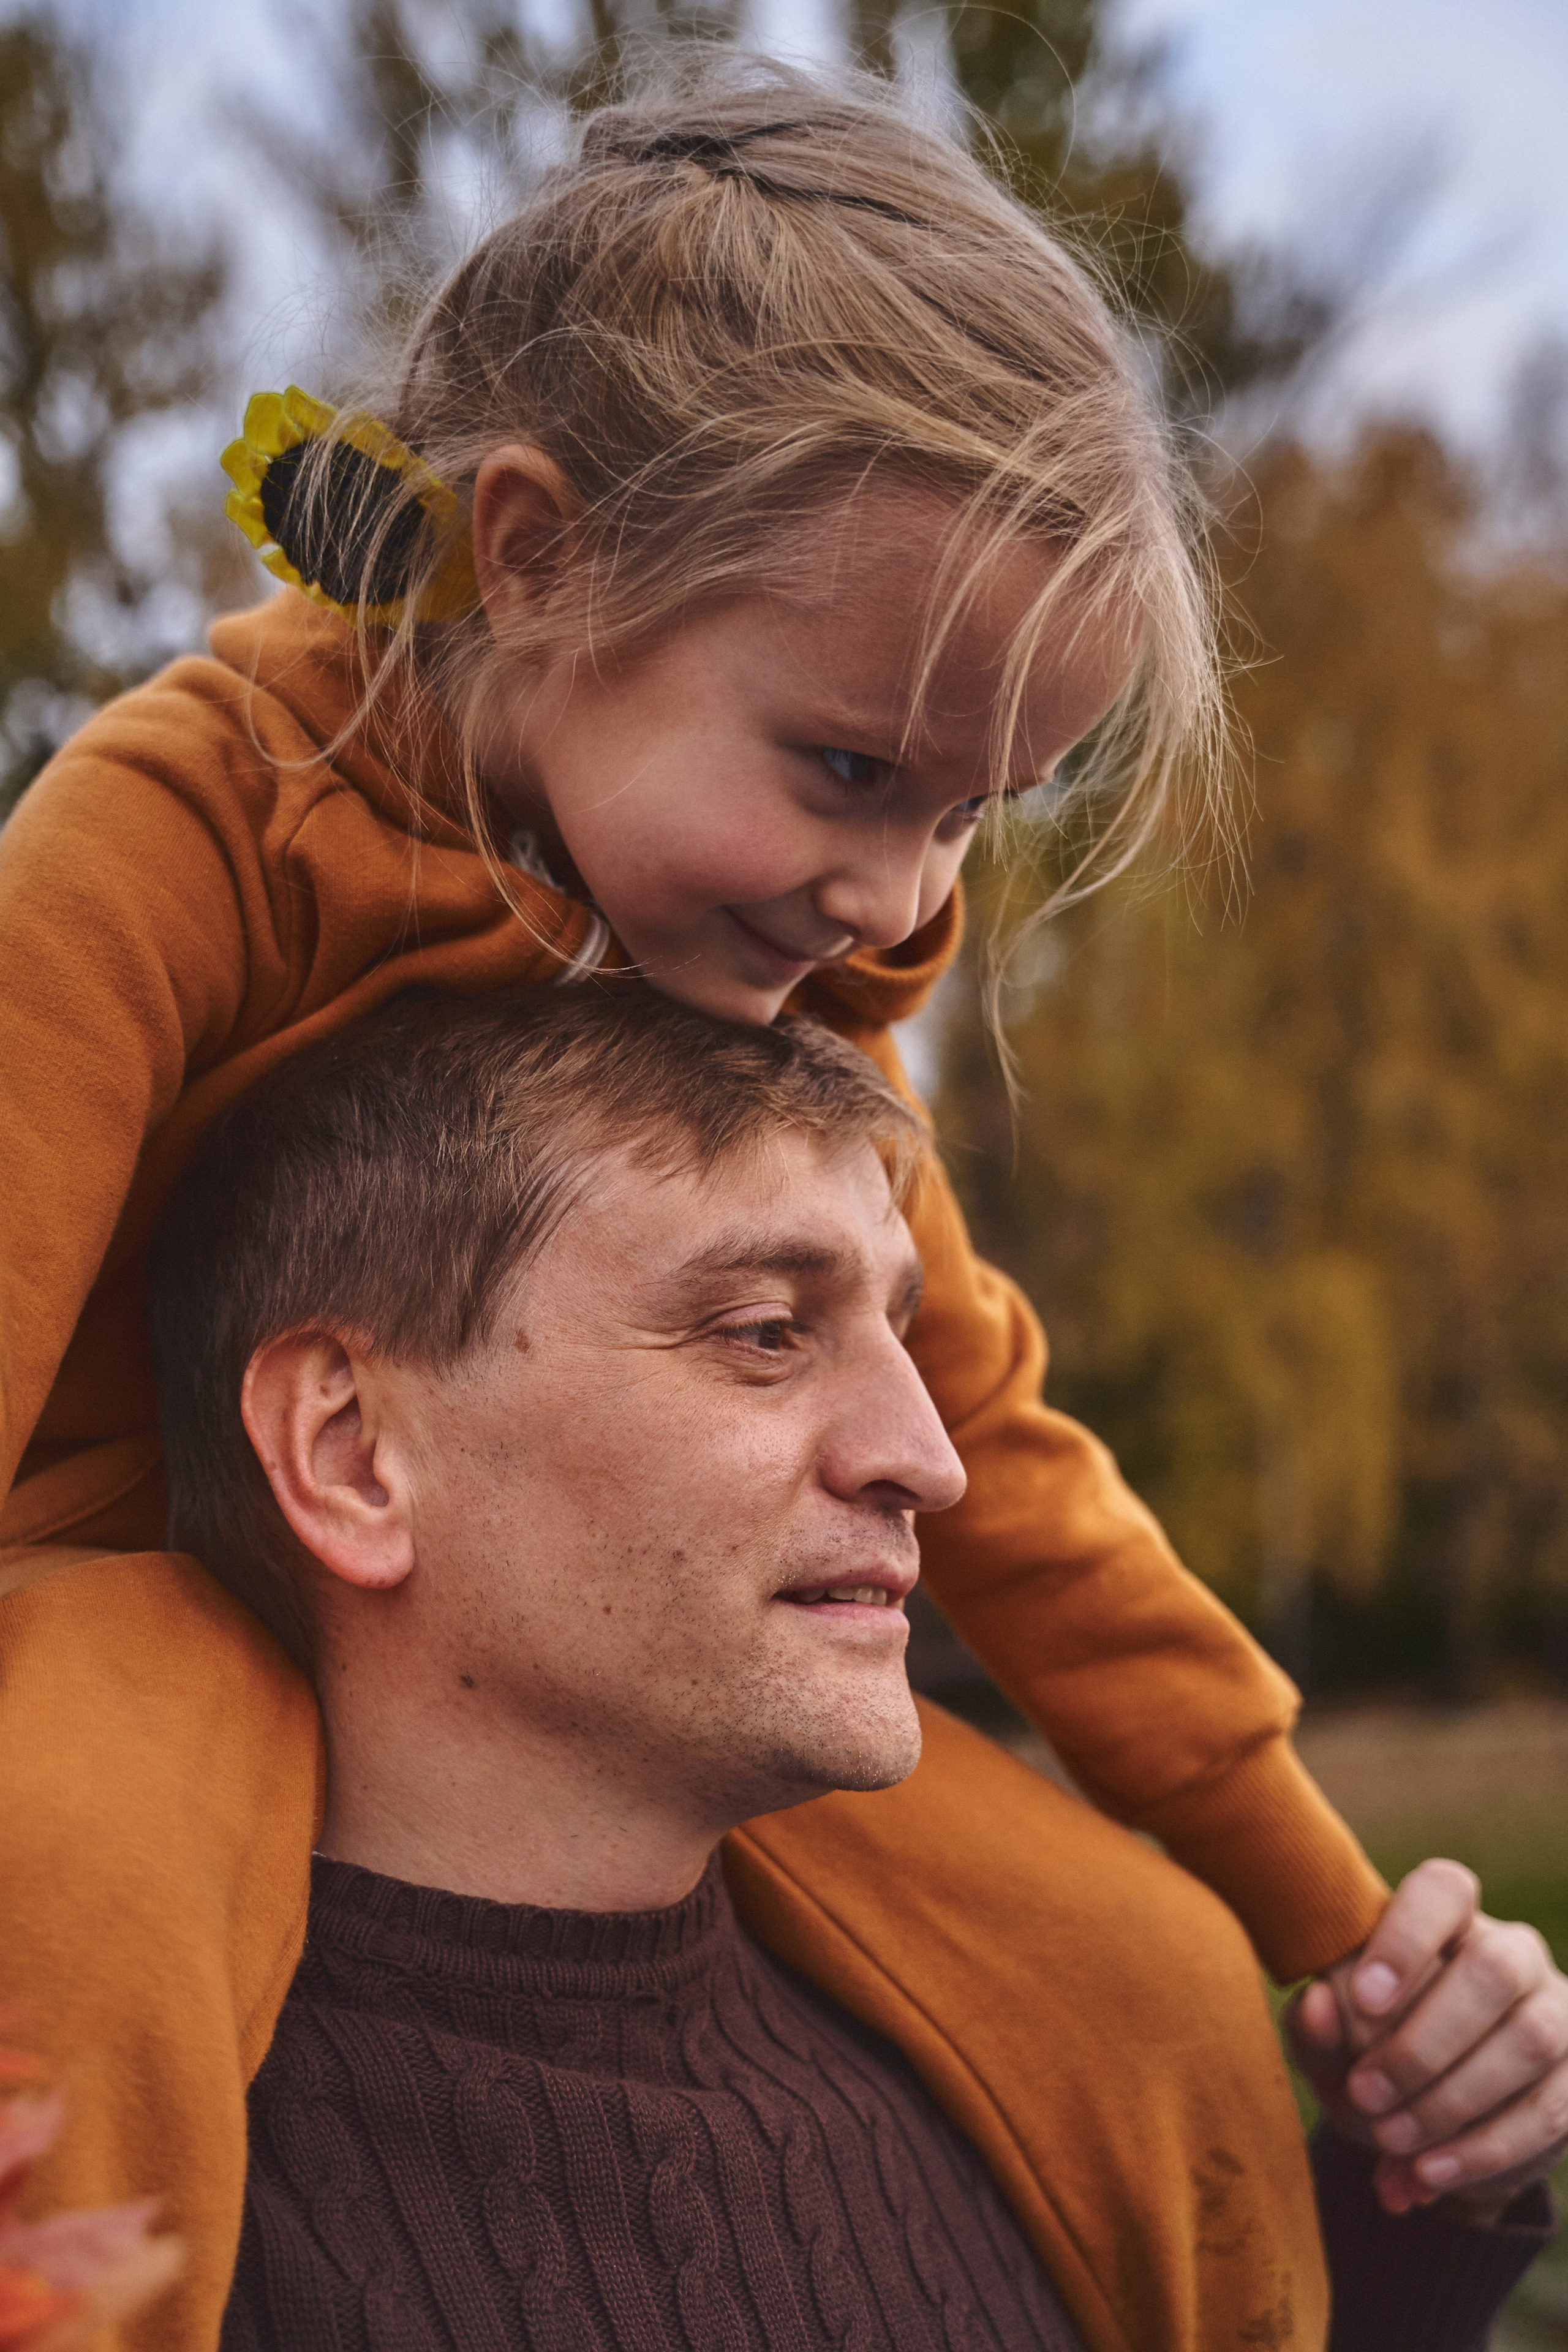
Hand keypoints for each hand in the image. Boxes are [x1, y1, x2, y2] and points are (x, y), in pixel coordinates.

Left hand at [1283, 1857, 1567, 2220]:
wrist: (1423, 2130)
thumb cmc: (1367, 2058)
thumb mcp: (1330, 2046)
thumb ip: (1317, 2025)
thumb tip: (1319, 2002)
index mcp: (1446, 1919)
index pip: (1443, 1888)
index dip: (1407, 1936)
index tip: (1362, 1997)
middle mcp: (1512, 1952)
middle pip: (1493, 1967)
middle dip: (1424, 2040)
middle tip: (1365, 2093)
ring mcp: (1556, 2012)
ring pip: (1529, 2038)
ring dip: (1452, 2099)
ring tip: (1389, 2139)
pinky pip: (1550, 2109)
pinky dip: (1484, 2148)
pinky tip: (1429, 2174)